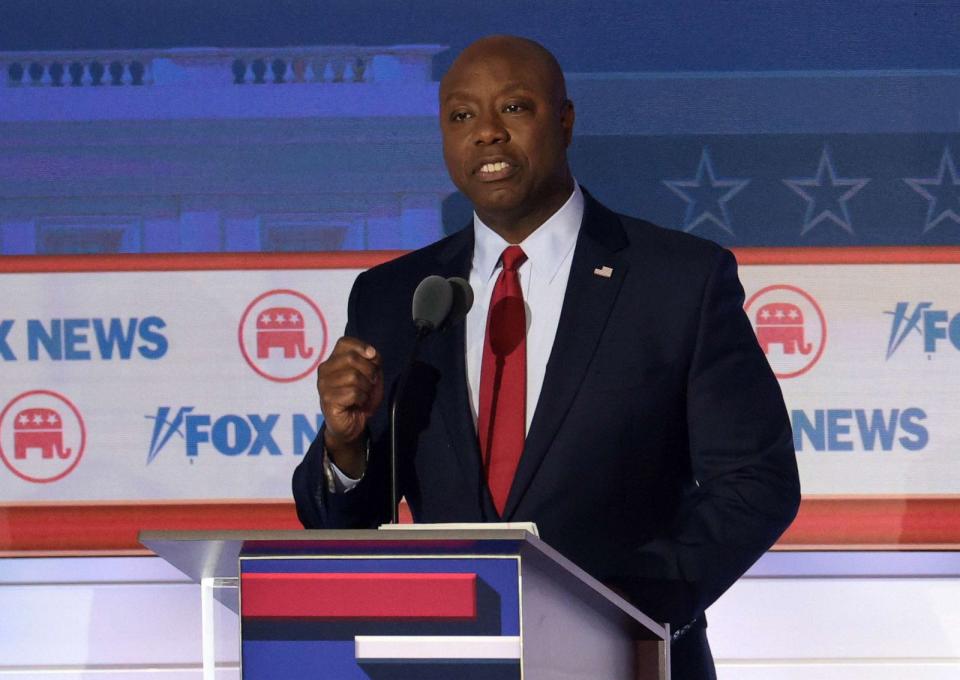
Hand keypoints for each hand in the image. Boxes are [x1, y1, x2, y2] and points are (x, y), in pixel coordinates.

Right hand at [316, 337, 383, 476]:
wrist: (351, 425)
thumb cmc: (360, 398)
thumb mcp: (371, 376)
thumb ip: (372, 362)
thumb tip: (372, 353)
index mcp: (333, 360)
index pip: (344, 342)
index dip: (362, 346)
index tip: (373, 357)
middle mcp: (325, 370)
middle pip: (351, 358)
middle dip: (369, 370)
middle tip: (371, 383)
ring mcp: (323, 385)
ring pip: (353, 377)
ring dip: (366, 388)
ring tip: (363, 395)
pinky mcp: (327, 400)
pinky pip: (353, 393)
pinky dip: (362, 398)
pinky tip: (358, 403)